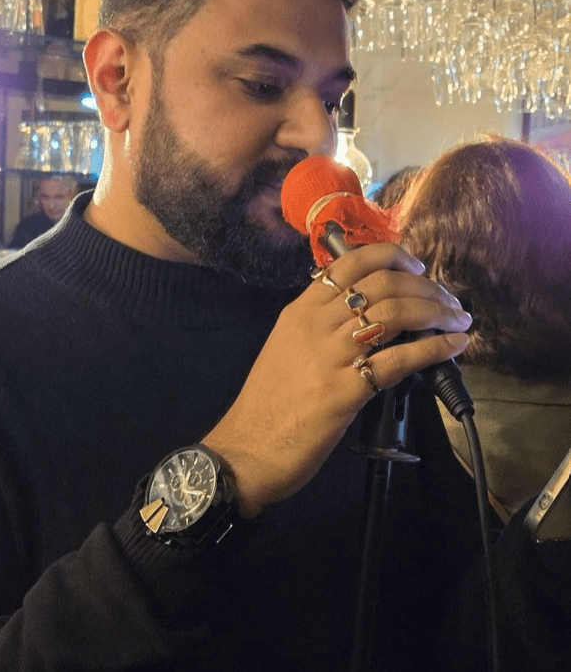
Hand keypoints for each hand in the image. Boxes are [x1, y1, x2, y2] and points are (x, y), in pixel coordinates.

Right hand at [203, 243, 470, 517]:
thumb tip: (365, 314)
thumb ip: (320, 325)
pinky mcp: (346, 391)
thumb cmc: (267, 402)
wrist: (246, 449)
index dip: (394, 256)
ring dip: (437, 312)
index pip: (351, 262)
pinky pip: (399, 360)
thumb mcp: (287, 346)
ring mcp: (330, 356)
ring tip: (459, 319)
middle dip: (427, 286)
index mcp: (300, 310)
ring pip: (395, 313)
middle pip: (383, 284)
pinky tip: (454, 344)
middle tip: (448, 300)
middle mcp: (316, 324)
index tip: (417, 267)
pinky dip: (435, 348)